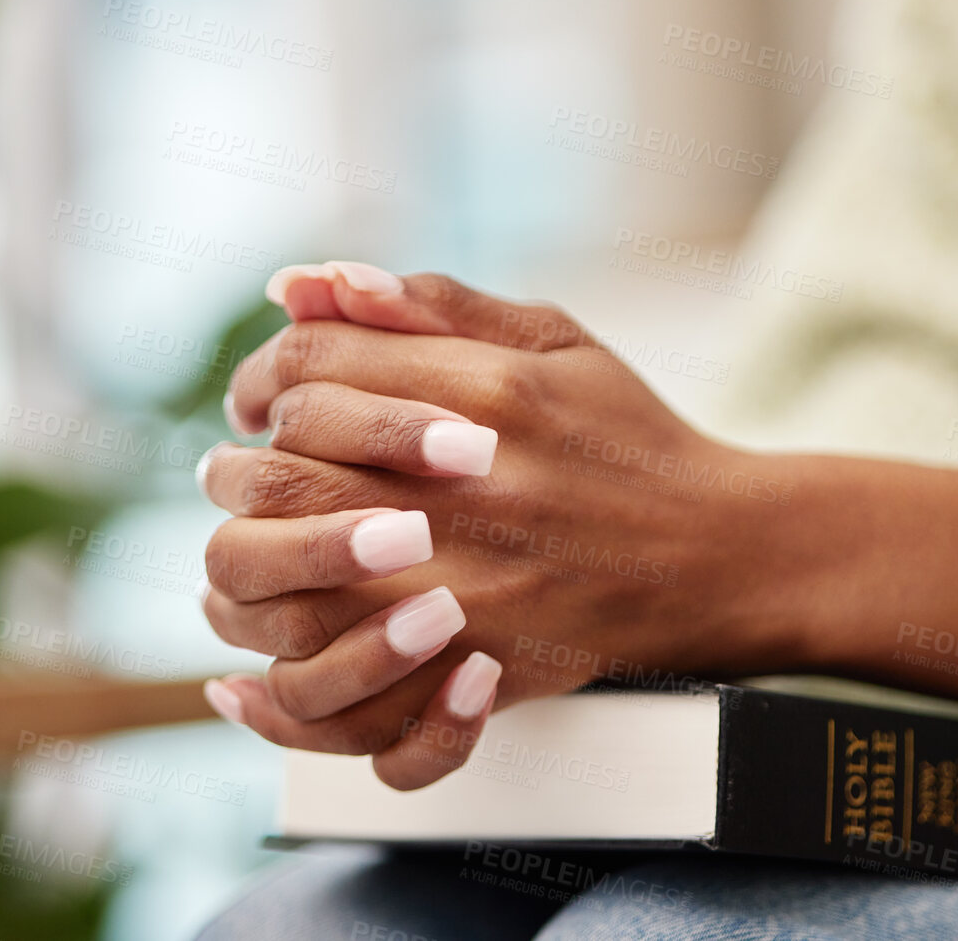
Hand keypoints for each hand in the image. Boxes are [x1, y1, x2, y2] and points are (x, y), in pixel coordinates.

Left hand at [197, 265, 803, 788]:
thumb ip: (430, 305)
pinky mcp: (480, 659)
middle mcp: (476, 483)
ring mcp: (476, 579)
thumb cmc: (626, 435)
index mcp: (491, 388)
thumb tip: (308, 282)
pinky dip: (288, 662)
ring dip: (252, 558)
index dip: (264, 373)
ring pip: (295, 578)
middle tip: (240, 467)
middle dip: (241, 466)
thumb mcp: (552, 339)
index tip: (264, 394)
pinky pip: (344, 675)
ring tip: (255, 541)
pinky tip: (280, 635)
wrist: (717, 554)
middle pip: (284, 471)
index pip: (312, 363)